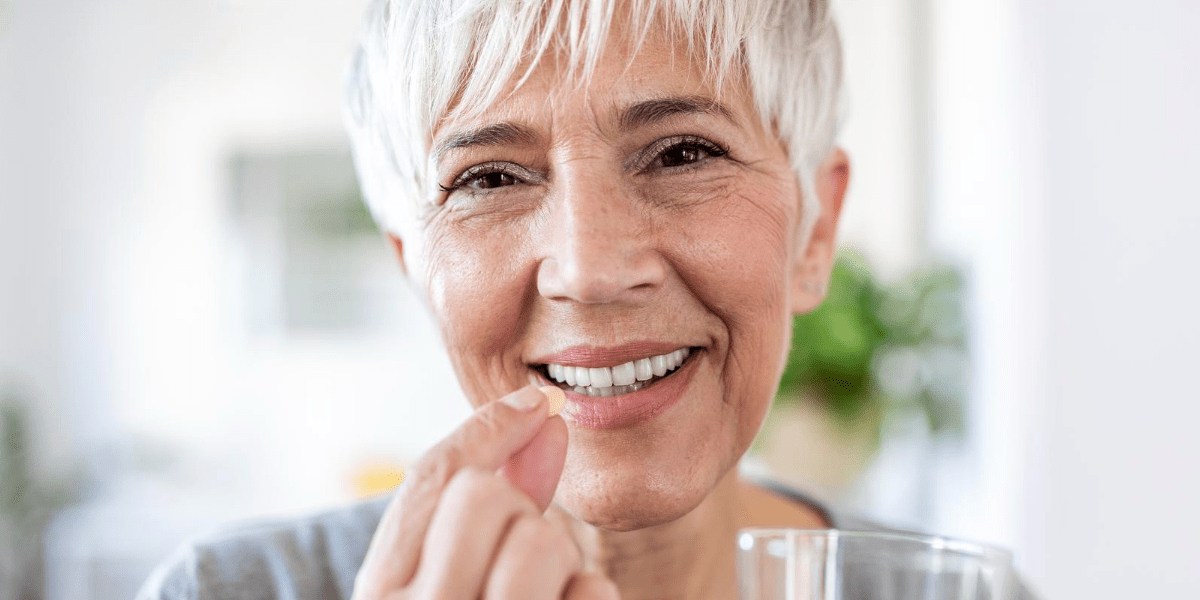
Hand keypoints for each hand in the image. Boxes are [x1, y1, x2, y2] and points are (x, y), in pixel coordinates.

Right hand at [352, 385, 619, 598]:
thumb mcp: (439, 574)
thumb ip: (479, 500)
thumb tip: (540, 411)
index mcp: (381, 591)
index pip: (434, 479)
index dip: (489, 427)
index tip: (538, 401)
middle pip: (487, 494)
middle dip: (515, 509)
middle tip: (513, 551)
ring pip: (542, 540)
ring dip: (555, 559)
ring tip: (537, 592)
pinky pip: (592, 588)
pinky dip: (586, 594)